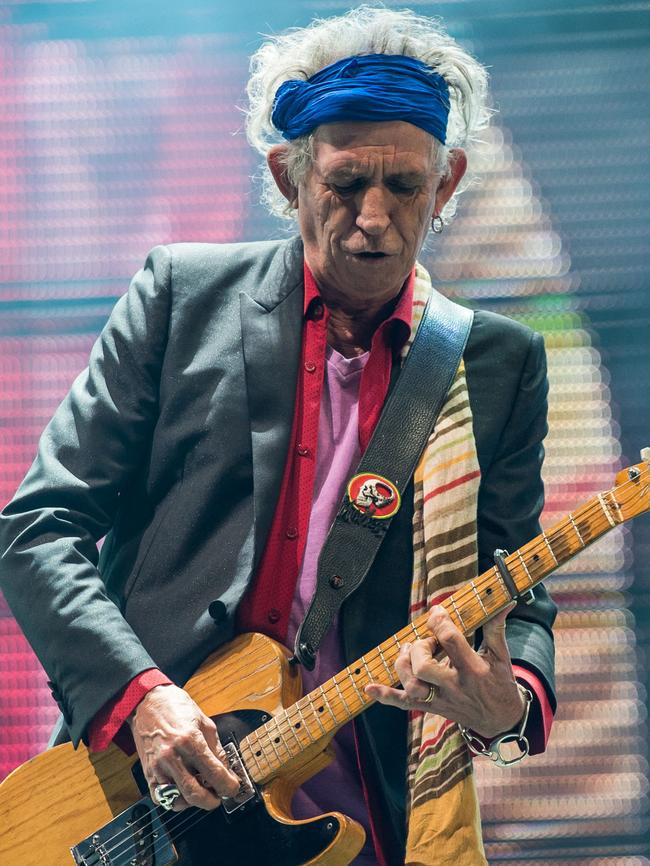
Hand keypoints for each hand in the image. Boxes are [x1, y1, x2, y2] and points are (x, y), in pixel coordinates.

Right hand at [128, 684, 240, 810]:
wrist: (148, 702)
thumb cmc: (177, 708)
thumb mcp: (205, 723)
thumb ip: (217, 749)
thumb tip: (227, 770)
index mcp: (190, 740)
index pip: (214, 773)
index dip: (228, 786)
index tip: (233, 788)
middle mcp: (172, 756)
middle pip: (195, 794)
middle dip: (212, 801)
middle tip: (219, 796)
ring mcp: (158, 767)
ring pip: (178, 800)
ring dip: (194, 801)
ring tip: (201, 789)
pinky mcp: (147, 773)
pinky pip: (161, 798)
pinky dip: (175, 799)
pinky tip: (183, 789)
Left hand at [365, 604, 524, 737]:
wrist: (501, 721)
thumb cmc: (500, 683)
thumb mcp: (501, 655)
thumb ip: (496, 627)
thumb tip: (504, 602)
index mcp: (474, 669)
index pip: (451, 642)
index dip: (439, 622)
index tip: (437, 611)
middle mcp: (455, 687)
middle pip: (424, 667)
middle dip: (419, 648)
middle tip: (427, 641)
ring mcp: (442, 700)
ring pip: (412, 686)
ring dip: (403, 665)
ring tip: (409, 651)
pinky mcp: (432, 708)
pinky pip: (404, 704)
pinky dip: (386, 695)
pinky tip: (370, 687)